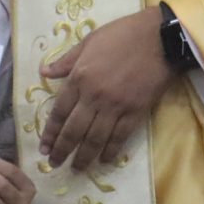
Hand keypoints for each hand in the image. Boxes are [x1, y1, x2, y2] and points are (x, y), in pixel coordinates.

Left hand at [40, 7, 175, 170]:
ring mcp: (116, 106)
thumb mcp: (88, 41)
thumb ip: (66, 61)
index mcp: (79, 78)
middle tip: (55, 164)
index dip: (51, 132)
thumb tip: (43, 73)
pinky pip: (120, 137)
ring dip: (84, 156)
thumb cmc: (122, 35)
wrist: (160, 38)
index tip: (45, 147)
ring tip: (77, 168)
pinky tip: (104, 160)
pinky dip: (111, 151)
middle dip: (62, 150)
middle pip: (74, 130)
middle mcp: (94, 96)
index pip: (60, 111)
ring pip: (95, 138)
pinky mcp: (136, 112)